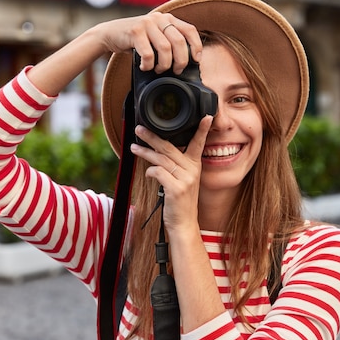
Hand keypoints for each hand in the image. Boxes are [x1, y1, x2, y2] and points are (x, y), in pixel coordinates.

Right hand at [98, 12, 201, 74]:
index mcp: (168, 19)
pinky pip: (148, 54)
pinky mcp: (135, 31)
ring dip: (164, 65)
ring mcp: (147, 23)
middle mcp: (159, 18)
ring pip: (165, 49)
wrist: (111, 34)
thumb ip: (169, 41)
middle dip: (180, 61)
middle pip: (179, 42)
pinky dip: (148, 65)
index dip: (196, 46)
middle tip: (175, 71)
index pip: (190, 30)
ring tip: (158, 69)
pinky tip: (144, 66)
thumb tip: (187, 61)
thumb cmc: (136, 40)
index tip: (196, 60)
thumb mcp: (155, 36)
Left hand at [130, 115, 213, 232]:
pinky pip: (158, 172)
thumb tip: (157, 152)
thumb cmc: (180, 202)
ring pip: (161, 159)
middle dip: (152, 137)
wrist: (183, 223)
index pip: (198, 144)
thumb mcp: (183, 181)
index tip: (206, 116)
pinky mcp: (176, 188)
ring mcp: (185, 179)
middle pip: (170, 147)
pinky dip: (150, 171)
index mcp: (195, 166)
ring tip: (134, 148)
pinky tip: (148, 173)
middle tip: (139, 129)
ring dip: (145, 152)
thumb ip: (174, 166)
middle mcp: (192, 170)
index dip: (202, 130)